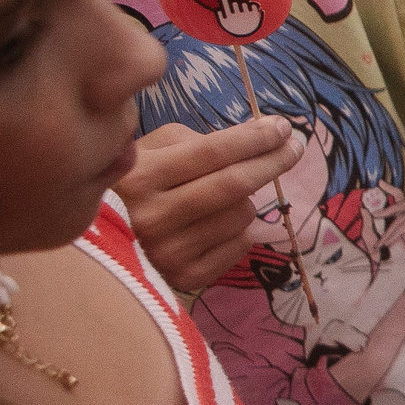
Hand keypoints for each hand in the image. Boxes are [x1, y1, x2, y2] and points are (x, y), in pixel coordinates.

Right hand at [116, 117, 302, 292]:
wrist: (109, 241)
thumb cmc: (137, 185)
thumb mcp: (155, 150)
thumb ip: (200, 141)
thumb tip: (262, 135)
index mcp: (141, 176)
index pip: (213, 152)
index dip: (255, 138)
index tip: (283, 127)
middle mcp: (152, 217)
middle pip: (234, 184)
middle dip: (273, 161)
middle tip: (294, 147)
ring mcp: (169, 251)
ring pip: (242, 214)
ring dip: (245, 200)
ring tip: (220, 199)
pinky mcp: (186, 277)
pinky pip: (240, 244)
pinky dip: (239, 230)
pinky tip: (215, 225)